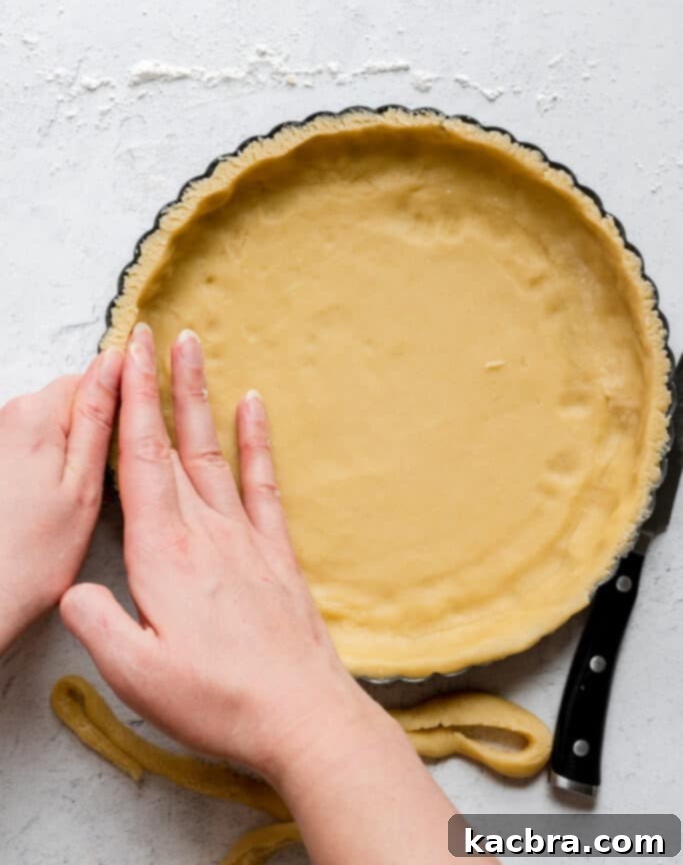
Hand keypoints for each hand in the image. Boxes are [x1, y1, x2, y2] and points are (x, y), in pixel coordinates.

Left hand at [0, 349, 122, 653]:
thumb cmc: (32, 557)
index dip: (121, 406)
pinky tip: (49, 508)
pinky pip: (35, 450)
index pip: (93, 376)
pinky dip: (49, 472)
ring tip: (74, 502)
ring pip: (54, 428)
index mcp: (36, 415)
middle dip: (93, 434)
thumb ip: (100, 417)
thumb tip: (116, 364)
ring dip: (71, 454)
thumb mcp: (84, 484)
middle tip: (102, 483)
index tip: (132, 441)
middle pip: (71, 401)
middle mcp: (9, 417)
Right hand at [60, 325, 375, 782]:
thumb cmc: (216, 699)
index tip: (127, 356)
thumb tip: (74, 589)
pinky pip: (264, 483)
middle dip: (158, 385)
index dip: (131, 403)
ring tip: (195, 349)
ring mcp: (245, 536)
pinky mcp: (276, 551)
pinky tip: (255, 405)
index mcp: (162, 554)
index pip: (139, 462)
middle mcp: (204, 531)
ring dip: (202, 397)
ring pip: (214, 451)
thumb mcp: (135, 674)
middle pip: (173, 444)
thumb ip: (97, 622)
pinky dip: (257, 441)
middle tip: (153, 333)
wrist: (300, 714)